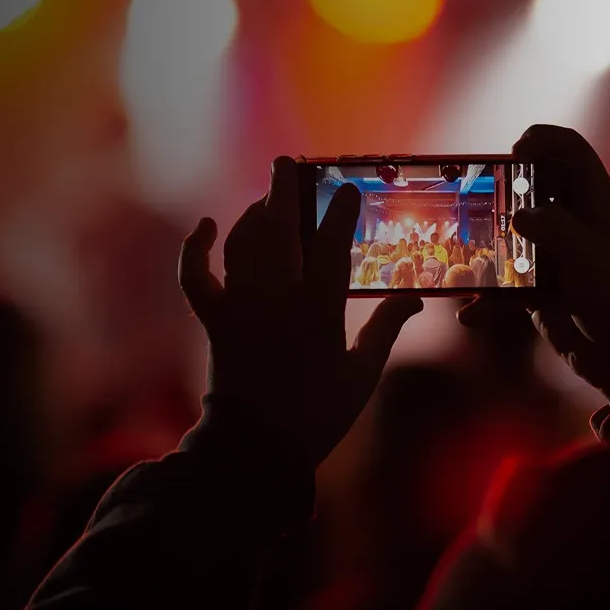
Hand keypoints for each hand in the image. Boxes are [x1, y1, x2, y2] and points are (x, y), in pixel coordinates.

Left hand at [180, 157, 422, 468]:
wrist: (259, 447)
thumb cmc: (317, 415)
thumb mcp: (362, 375)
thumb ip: (386, 329)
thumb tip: (415, 297)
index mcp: (319, 311)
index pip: (332, 245)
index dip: (341, 212)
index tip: (348, 188)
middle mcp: (276, 299)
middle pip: (279, 230)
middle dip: (284, 190)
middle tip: (288, 162)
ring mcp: (240, 307)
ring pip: (242, 243)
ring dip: (253, 214)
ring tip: (268, 197)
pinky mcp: (214, 321)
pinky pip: (196, 277)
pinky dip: (194, 250)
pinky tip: (205, 227)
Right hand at [459, 125, 609, 405]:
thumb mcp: (588, 258)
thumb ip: (553, 228)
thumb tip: (517, 214)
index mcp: (595, 205)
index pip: (571, 152)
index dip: (543, 140)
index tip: (512, 152)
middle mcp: (573, 226)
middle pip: (530, 191)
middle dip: (499, 192)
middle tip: (470, 199)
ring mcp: (555, 259)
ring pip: (510, 239)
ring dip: (484, 248)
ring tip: (458, 254)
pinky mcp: (540, 293)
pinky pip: (504, 288)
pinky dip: (485, 300)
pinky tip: (469, 313)